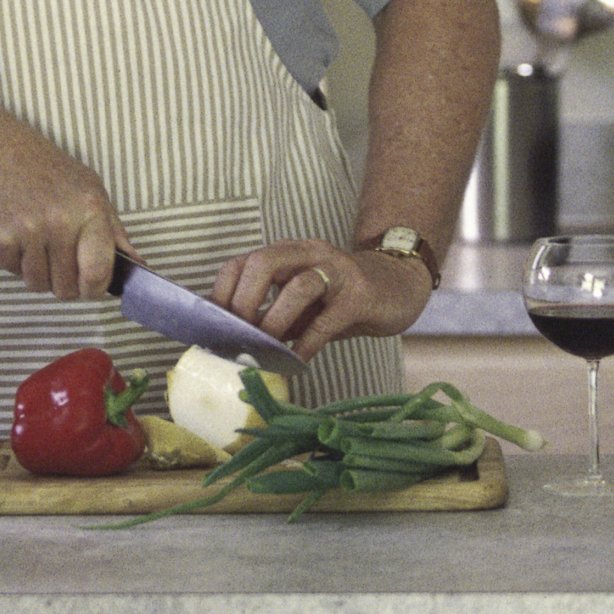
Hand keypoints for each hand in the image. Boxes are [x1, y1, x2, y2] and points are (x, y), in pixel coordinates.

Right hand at [0, 106, 130, 300]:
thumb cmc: (46, 169)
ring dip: (38, 273)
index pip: (98, 273)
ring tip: (36, 244)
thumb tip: (138, 266)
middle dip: (64, 283)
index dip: (95, 289)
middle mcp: (59, 221)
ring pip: (38, 284)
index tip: (90, 286)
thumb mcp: (90, 188)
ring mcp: (27, 230)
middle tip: (59, 260)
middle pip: (67, 287)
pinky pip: (13, 272)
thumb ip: (114, 231)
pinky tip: (17, 236)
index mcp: (89, 209)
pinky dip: (15, 262)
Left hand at [211, 240, 431, 361]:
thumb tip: (235, 343)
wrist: (397, 287)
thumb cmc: (341, 299)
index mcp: (286, 254)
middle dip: (245, 301)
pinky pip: (330, 317)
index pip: (242, 262)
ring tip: (268, 347)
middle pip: (264, 263)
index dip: (223, 293)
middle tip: (240, 335)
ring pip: (299, 285)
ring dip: (277, 319)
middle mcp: (307, 254)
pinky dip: (310, 341)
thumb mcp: (299, 306)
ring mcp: (336, 271)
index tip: (216, 326)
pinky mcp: (360, 294)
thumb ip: (271, 317)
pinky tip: (299, 359)